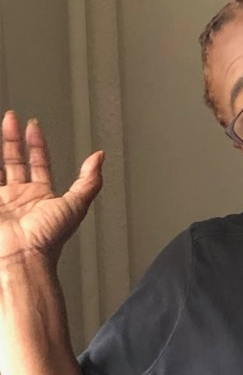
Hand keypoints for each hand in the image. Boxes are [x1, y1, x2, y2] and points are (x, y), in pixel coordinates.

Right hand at [0, 111, 103, 264]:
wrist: (23, 255)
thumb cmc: (48, 238)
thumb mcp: (75, 205)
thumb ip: (89, 181)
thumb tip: (100, 159)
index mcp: (42, 196)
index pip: (39, 163)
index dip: (37, 144)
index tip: (33, 126)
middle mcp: (21, 196)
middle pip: (15, 160)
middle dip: (13, 138)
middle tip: (11, 119)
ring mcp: (3, 200)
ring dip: (0, 147)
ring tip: (2, 126)